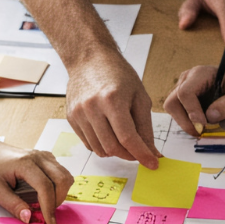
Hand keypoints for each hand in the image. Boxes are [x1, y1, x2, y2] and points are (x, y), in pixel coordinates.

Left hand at [0, 138, 72, 221]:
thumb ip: (13, 205)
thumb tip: (29, 218)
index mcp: (25, 164)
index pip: (45, 187)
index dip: (49, 207)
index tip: (49, 223)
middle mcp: (38, 157)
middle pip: (61, 180)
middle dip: (58, 201)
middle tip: (47, 214)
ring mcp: (44, 156)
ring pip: (65, 176)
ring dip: (61, 194)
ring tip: (46, 204)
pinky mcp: (46, 158)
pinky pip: (61, 172)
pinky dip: (59, 186)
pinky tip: (46, 193)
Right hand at [66, 47, 159, 167]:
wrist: (89, 59)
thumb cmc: (118, 74)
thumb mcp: (139, 96)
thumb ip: (145, 127)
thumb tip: (152, 152)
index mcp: (112, 99)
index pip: (128, 137)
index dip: (142, 154)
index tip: (153, 164)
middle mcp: (92, 107)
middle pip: (113, 147)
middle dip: (130, 155)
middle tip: (139, 152)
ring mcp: (79, 114)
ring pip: (99, 149)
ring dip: (116, 152)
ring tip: (124, 140)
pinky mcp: (71, 118)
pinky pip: (88, 144)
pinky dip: (102, 146)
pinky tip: (110, 134)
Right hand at [163, 60, 224, 133]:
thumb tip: (210, 117)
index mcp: (200, 74)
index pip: (185, 93)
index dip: (191, 111)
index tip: (203, 125)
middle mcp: (187, 79)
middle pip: (173, 102)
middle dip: (184, 120)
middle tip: (200, 133)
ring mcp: (184, 88)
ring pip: (173, 108)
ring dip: (185, 122)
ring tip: (203, 130)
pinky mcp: (186, 98)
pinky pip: (179, 112)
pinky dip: (187, 122)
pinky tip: (202, 126)